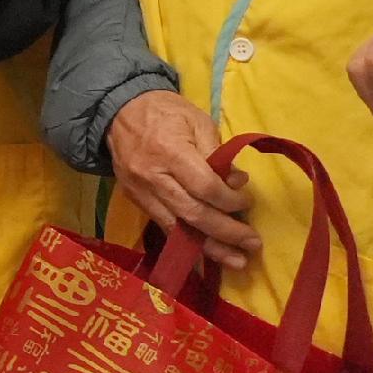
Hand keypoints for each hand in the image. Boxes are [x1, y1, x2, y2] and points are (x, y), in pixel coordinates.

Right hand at [108, 88, 257, 265]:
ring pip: (178, 228)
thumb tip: (237, 183)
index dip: (230, 200)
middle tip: (253, 244)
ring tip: (236, 261)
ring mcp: (141, 192)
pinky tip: (205, 257)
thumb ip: (218, 154)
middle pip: (193, 214)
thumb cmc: (165, 112)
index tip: (248, 203)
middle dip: (226, 232)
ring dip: (209, 247)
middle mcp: (153, 177)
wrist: (119, 111)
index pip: (205, 187)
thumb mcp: (198, 121)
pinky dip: (186, 243)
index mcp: (170, 152)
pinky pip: (164, 227)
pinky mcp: (136, 201)